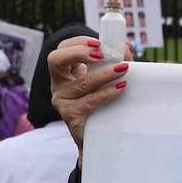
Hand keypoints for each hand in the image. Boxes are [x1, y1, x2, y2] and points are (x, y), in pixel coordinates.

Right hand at [49, 36, 131, 167]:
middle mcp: (58, 85)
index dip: (77, 43)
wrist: (99, 139)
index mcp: (64, 72)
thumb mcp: (107, 80)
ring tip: (123, 70)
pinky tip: (120, 88)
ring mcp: (62, 101)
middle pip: (56, 60)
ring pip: (80, 83)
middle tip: (102, 53)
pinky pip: (89, 102)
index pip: (62, 49)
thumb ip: (115, 63)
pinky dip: (106, 93)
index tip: (99, 43)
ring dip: (104, 74)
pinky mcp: (71, 116)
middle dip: (79, 53)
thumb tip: (124, 46)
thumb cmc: (102, 104)